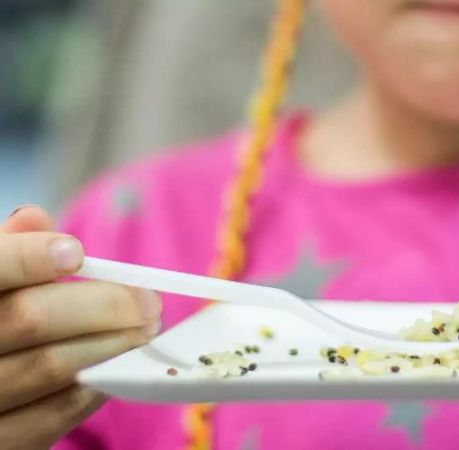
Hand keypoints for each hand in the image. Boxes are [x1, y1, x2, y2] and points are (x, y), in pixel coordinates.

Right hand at [0, 206, 161, 448]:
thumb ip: (5, 253)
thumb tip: (35, 217)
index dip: (29, 259)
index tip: (75, 252)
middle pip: (29, 318)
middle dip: (103, 304)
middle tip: (147, 300)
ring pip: (52, 366)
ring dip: (115, 343)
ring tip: (146, 328)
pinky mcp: (0, 444)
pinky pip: (56, 413)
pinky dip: (97, 384)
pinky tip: (120, 366)